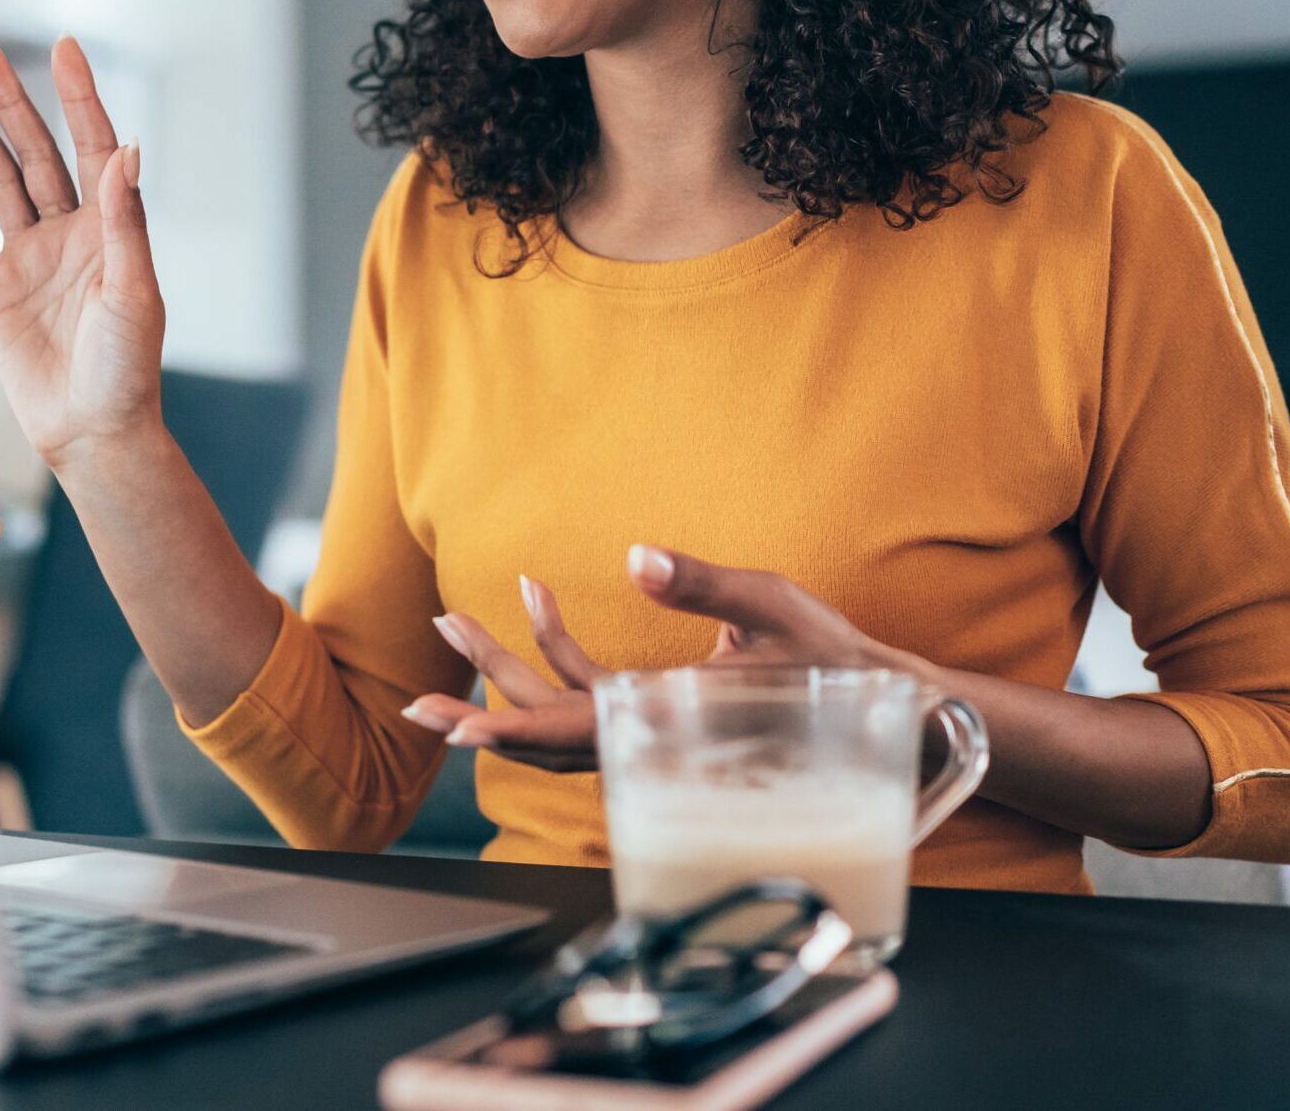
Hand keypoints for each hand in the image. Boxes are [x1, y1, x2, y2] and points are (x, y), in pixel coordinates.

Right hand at [0, 35, 166, 470]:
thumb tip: (129, 149)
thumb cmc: (128, 368)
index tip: (65, 47)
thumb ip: (126, 221)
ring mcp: (28, 257)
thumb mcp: (135, 291)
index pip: (93, 147)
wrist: (93, 431)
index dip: (79, 97)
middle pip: (36, 151)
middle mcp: (69, 233)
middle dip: (12, 102)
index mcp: (110, 228)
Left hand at [401, 545, 904, 771]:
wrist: (875, 703)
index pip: (577, 733)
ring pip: (559, 711)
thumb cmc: (827, 657)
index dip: (514, 733)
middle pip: (546, 731)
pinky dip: (555, 648)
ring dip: (504, 670)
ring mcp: (648, 724)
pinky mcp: (655, 707)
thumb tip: (636, 557)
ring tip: (453, 620)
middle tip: (415, 698)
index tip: (457, 733)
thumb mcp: (771, 606)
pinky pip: (588, 689)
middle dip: (478, 709)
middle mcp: (650, 733)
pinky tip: (537, 595)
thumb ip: (702, 582)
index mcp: (671, 719)